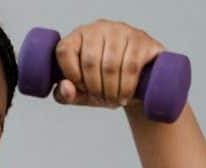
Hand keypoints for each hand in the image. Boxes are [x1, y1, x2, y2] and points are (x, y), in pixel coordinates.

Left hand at [51, 19, 165, 109]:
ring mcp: (121, 31)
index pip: (64, 51)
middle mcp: (98, 28)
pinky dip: (125, 87)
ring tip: (112, 100)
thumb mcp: (80, 95)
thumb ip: (65, 95)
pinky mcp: (141, 40)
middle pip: (90, 61)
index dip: (71, 75)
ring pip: (110, 65)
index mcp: (78, 37)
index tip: (81, 88)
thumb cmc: (102, 87)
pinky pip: (130, 66)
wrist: (136, 84)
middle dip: (94, 88)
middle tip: (100, 99)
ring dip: (110, 91)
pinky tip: (124, 97)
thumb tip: (65, 87)